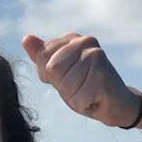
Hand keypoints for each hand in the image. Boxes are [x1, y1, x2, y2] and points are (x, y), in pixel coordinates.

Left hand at [22, 32, 139, 126]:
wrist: (116, 104)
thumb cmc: (86, 87)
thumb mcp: (60, 73)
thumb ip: (43, 57)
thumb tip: (26, 38)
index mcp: (72, 38)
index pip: (43, 58)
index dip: (51, 76)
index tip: (68, 77)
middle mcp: (85, 41)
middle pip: (53, 70)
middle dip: (63, 86)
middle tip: (80, 86)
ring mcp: (95, 55)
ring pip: (65, 85)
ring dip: (75, 96)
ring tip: (88, 91)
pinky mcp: (103, 73)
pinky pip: (78, 97)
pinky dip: (84, 104)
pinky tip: (95, 98)